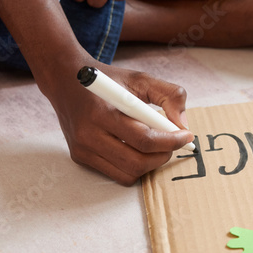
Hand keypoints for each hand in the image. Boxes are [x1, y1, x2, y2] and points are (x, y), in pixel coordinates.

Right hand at [44, 61, 194, 185]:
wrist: (66, 80)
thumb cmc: (107, 80)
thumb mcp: (140, 78)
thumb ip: (168, 95)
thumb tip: (182, 124)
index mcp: (102, 112)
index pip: (144, 139)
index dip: (171, 141)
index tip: (186, 136)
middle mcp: (88, 134)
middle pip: (137, 162)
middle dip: (163, 155)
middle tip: (173, 143)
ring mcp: (82, 149)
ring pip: (128, 173)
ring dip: (150, 164)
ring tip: (157, 146)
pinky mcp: (80, 158)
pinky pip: (116, 174)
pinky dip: (134, 167)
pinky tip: (138, 150)